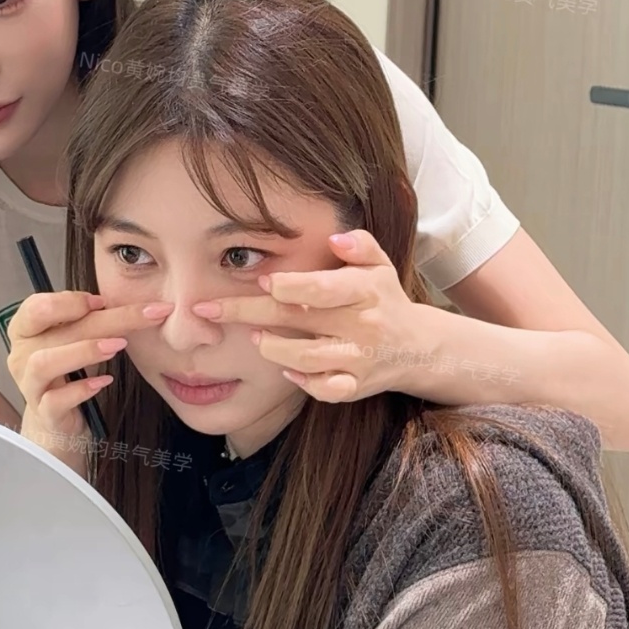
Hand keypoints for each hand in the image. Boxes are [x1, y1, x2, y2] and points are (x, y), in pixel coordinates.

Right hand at [7, 290, 171, 464]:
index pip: (37, 307)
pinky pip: (55, 401)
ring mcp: (30, 386)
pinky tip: (104, 382)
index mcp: (25, 330)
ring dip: (84, 350)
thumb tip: (127, 301)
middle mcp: (21, 355)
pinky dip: (80, 389)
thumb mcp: (77, 340)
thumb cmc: (70, 372)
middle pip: (58, 331)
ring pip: (44, 363)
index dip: (69, 301)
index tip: (104, 301)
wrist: (59, 418)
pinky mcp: (45, 413)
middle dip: (105, 319)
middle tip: (144, 315)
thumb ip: (88, 319)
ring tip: (119, 345)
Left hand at [191, 230, 428, 403]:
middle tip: (209, 310)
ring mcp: (358, 359)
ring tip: (255, 339)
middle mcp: (361, 325)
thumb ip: (360, 244)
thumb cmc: (384, 299)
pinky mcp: (355, 386)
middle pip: (297, 319)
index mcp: (364, 291)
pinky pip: (325, 390)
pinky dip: (303, 383)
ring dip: (273, 349)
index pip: (320, 288)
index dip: (287, 285)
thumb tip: (334, 238)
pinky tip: (286, 371)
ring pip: (305, 358)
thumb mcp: (379, 265)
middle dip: (248, 312)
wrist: (419, 348)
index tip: (261, 281)